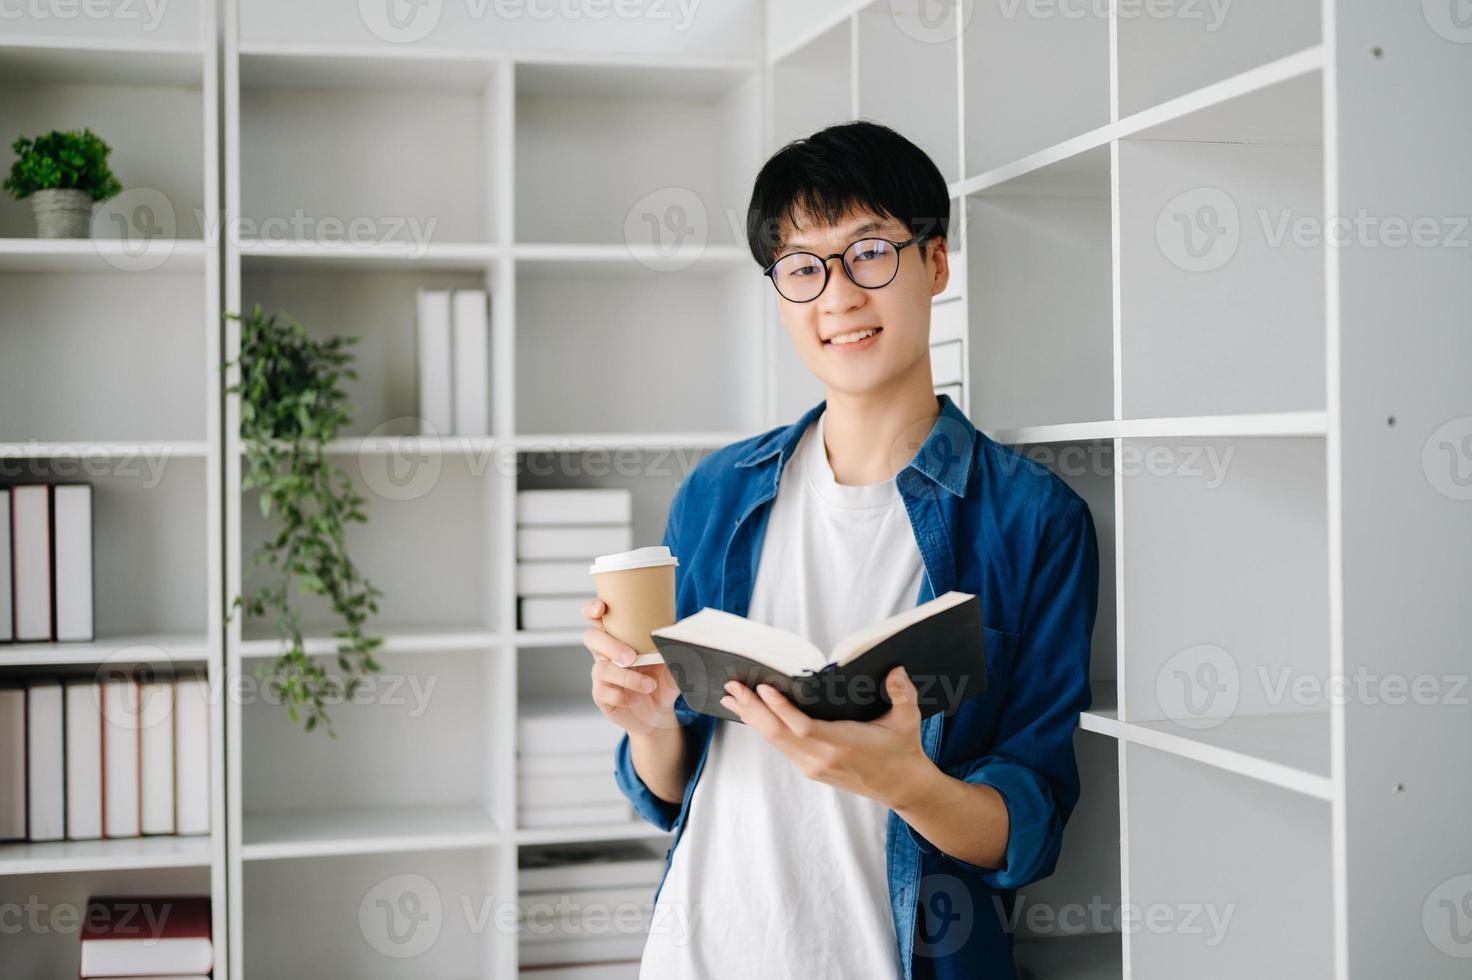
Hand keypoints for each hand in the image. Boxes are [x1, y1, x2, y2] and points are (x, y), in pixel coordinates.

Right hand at [584, 598, 682, 736]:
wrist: (659, 713)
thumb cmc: (662, 680)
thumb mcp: (673, 662)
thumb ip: (675, 647)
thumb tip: (680, 633)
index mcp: (619, 636)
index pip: (597, 617)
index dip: (593, 609)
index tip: (601, 608)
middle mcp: (606, 652)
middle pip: (592, 638)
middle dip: (610, 645)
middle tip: (631, 657)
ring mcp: (601, 674)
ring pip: (602, 668)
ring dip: (627, 677)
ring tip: (649, 685)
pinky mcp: (600, 694)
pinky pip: (604, 691)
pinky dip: (623, 695)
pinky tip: (637, 699)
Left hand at [718, 665, 941, 809]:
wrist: (903, 788)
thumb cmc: (903, 750)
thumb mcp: (908, 720)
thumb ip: (902, 694)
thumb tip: (896, 669)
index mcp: (844, 744)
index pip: (802, 727)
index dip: (780, 708)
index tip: (763, 688)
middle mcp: (822, 758)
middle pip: (778, 733)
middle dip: (752, 709)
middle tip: (731, 687)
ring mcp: (814, 766)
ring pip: (775, 741)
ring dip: (752, 718)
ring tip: (732, 698)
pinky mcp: (811, 769)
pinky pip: (782, 747)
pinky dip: (764, 729)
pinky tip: (752, 715)